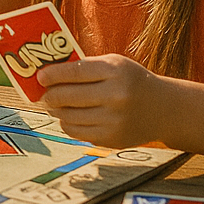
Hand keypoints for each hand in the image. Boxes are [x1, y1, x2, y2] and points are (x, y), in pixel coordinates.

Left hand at [38, 54, 165, 148]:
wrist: (164, 109)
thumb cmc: (131, 81)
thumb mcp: (115, 64)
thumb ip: (86, 67)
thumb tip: (48, 74)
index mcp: (116, 71)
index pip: (76, 72)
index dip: (53, 75)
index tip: (40, 77)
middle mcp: (116, 96)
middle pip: (69, 96)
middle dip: (50, 95)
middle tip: (43, 94)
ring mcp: (114, 120)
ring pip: (70, 116)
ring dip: (57, 111)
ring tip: (54, 105)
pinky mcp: (112, 139)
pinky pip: (77, 132)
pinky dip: (67, 124)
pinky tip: (68, 117)